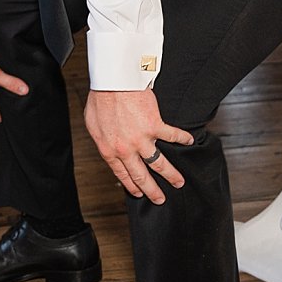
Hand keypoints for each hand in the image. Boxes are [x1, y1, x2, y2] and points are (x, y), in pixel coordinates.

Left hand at [84, 89, 192, 203]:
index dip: (131, 186)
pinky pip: (172, 136)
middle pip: (141, 175)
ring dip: (171, 174)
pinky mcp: (155, 125)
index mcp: (109, 149)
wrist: (112, 82)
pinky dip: (182, 139)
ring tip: (179, 182)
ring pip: (159, 163)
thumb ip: (101, 139)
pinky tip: (189, 141)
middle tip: (160, 198)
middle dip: (152, 190)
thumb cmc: (101, 97)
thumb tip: (107, 144)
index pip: (122, 174)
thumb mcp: (92, 123)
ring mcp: (142, 138)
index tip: (138, 193)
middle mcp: (126, 148)